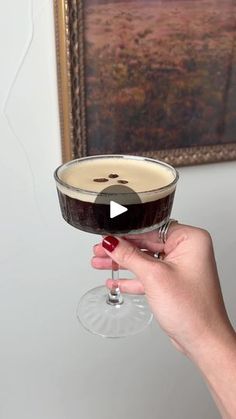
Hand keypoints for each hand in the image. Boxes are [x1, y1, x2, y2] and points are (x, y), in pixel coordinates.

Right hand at [91, 224, 233, 355]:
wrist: (203, 341)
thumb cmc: (193, 310)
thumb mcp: (154, 276)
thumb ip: (129, 256)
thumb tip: (111, 242)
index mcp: (190, 240)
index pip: (151, 229)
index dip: (127, 232)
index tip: (108, 235)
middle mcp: (187, 250)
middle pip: (146, 243)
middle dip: (121, 249)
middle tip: (100, 249)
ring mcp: (180, 267)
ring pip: (145, 259)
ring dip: (122, 263)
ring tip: (100, 262)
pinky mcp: (173, 282)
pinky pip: (148, 274)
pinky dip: (132, 278)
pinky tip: (116, 281)